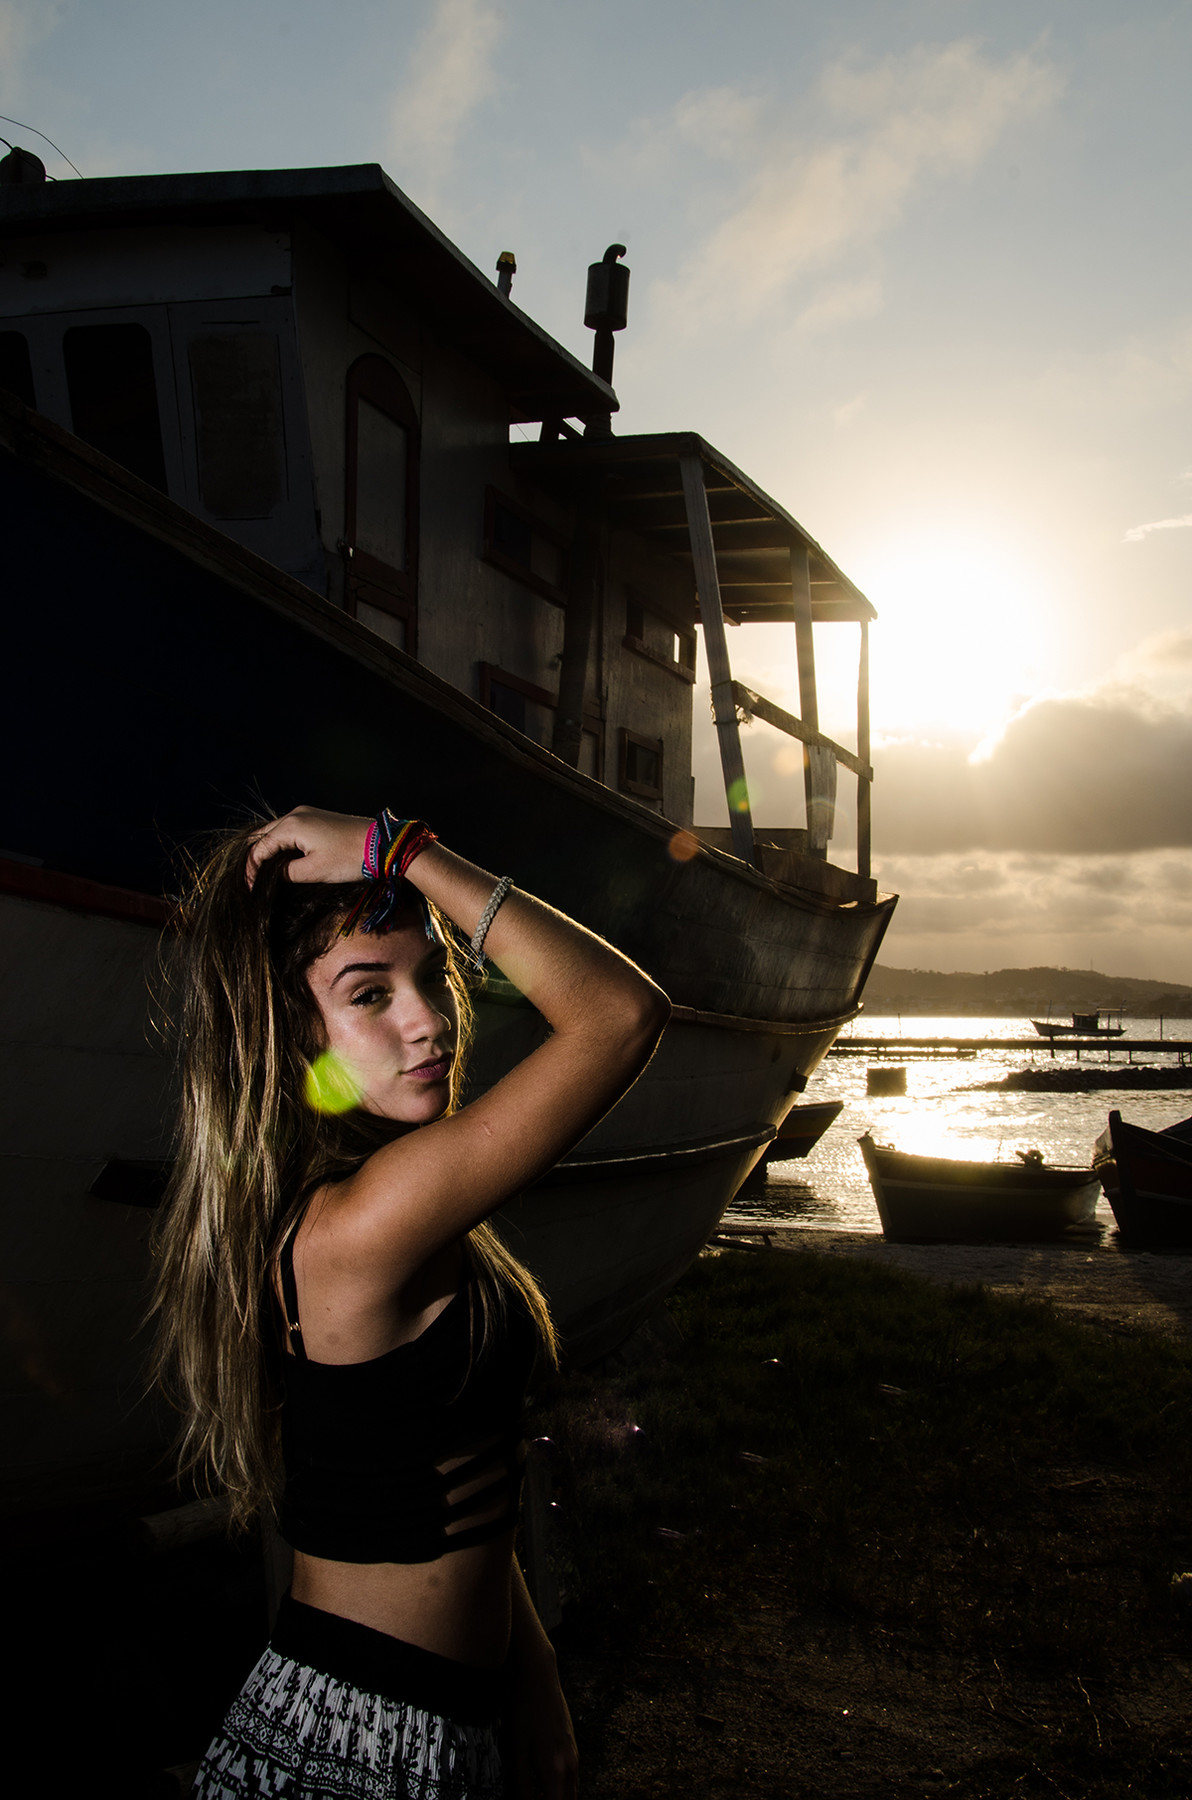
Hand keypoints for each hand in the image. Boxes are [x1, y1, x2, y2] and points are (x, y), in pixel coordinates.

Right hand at [245, 806, 370, 888]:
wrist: (384, 845)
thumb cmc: (350, 858)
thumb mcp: (314, 871)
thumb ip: (286, 874)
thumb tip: (273, 876)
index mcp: (291, 825)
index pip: (259, 848)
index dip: (251, 869)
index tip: (250, 889)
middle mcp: (296, 814)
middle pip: (263, 835)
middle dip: (255, 857)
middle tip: (252, 880)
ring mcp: (308, 814)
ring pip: (276, 832)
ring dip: (268, 851)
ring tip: (264, 873)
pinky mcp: (319, 819)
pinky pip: (291, 831)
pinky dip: (283, 845)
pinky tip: (283, 861)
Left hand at [504, 1662, 578, 1798]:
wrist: (538, 1673)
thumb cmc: (524, 1707)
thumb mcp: (515, 1748)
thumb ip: (520, 1783)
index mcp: (557, 1769)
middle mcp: (571, 1764)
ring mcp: (573, 1753)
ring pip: (571, 1792)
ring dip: (556, 1799)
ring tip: (535, 1797)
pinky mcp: (571, 1744)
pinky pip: (571, 1778)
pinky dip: (560, 1788)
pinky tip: (543, 1786)